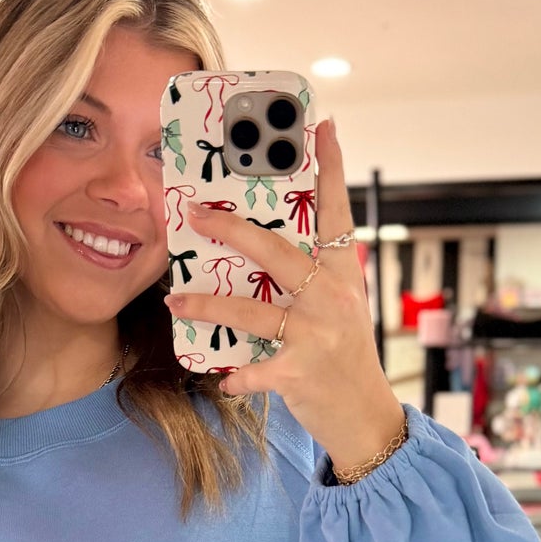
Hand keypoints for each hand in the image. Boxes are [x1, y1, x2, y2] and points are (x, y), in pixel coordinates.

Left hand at [163, 115, 406, 480]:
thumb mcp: (340, 307)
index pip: (336, 212)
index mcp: (342, 274)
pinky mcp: (300, 373)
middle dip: (231, 230)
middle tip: (195, 214)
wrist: (366, 415)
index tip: (322, 127)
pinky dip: (237, 376)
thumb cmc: (344, 355)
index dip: (330, 168)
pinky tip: (220, 377)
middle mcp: (331, 297)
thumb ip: (310, 276)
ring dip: (207, 307)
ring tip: (174, 302)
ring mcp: (316, 335)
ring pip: (251, 311)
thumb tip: (258, 249)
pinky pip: (256, 370)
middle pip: (275, 252)